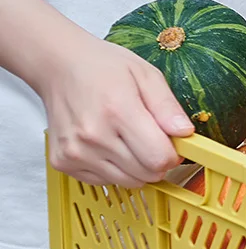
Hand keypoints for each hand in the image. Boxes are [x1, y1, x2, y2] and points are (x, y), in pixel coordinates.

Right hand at [42, 34, 194, 187]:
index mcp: (118, 111)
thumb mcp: (147, 75)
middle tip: (149, 138)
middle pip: (146, 174)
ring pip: (128, 182)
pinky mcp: (63, 162)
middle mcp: (94, 136)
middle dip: (157, 160)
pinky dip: (114, 169)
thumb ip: (168, 107)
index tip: (171, 142)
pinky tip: (108, 145)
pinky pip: (105, 181)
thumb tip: (185, 133)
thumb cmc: (104, 68)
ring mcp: (75, 152)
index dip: (173, 154)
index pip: (159, 158)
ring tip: (127, 139)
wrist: (58, 66)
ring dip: (136, 167)